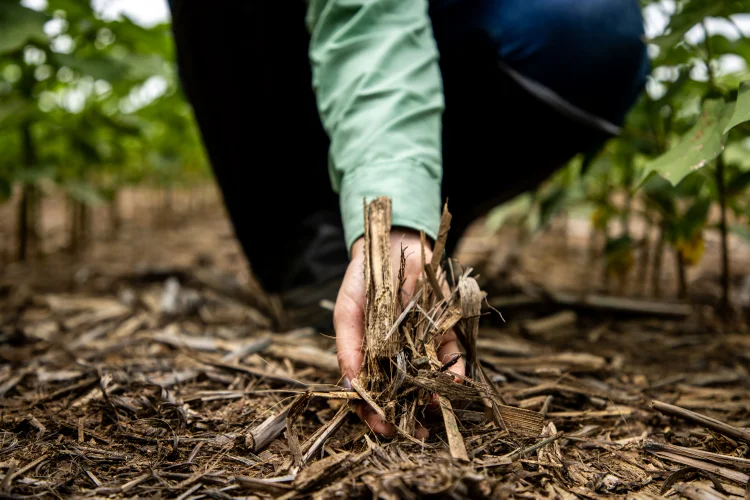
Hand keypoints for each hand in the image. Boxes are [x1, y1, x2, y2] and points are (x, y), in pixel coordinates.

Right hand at [334, 228, 464, 436]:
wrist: (393, 243)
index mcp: (369, 355)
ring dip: (433, 398)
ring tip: (435, 411)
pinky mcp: (443, 329)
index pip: (371, 392)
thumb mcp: (348, 312)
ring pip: (428, 379)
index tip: (381, 426)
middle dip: (408, 415)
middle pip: (402, 393)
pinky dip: (454, 368)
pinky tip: (456, 381)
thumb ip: (348, 347)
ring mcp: (420, 344)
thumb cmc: (364, 279)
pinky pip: (450, 354)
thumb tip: (351, 386)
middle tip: (414, 433)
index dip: (374, 411)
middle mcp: (396, 355)